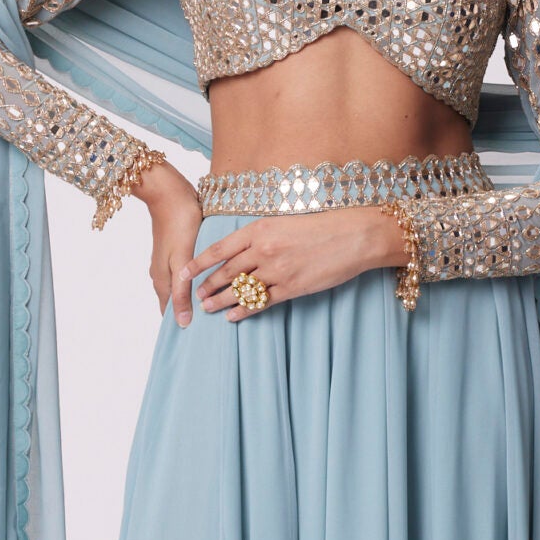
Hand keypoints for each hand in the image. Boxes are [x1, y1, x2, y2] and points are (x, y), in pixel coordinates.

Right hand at [131, 161, 204, 324]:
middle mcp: (160, 274)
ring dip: (189, 299)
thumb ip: (181, 292)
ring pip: (178, 289)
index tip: (198, 337)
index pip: (169, 312)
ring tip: (209, 307)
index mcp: (161, 280)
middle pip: (172, 302)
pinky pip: (182, 275)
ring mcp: (166, 261)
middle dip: (186, 313)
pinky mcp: (174, 250)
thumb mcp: (182, 261)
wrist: (169, 193)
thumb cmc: (178, 225)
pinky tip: (204, 283)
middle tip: (208, 323)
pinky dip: (192, 284)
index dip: (181, 324)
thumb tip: (183, 322)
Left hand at [191, 208, 410, 319]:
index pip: (220, 248)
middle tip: (196, 295)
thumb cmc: (323, 226)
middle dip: (208, 285)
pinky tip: (233, 317)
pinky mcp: (292, 287)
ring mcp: (277, 270)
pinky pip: (261, 302)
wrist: (354, 236)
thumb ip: (262, 235)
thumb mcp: (285, 222)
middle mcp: (264, 250)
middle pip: (227, 271)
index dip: (199, 263)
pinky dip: (244, 310)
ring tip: (208, 308)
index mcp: (260, 229)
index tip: (185, 272)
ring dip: (221, 300)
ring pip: (240, 289)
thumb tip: (242, 250)